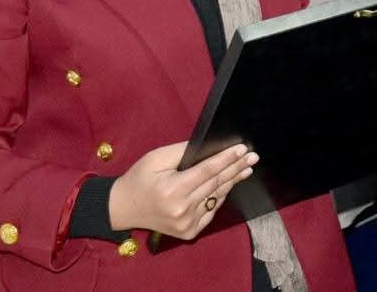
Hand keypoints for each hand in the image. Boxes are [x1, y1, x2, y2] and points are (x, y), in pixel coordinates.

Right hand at [107, 141, 255, 239]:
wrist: (123, 208)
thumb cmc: (139, 179)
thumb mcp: (156, 159)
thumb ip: (183, 151)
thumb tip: (209, 145)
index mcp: (173, 191)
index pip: (208, 171)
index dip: (227, 159)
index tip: (243, 148)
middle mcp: (182, 210)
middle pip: (216, 184)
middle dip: (236, 168)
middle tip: (253, 156)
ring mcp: (186, 224)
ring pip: (216, 197)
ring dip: (232, 182)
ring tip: (246, 168)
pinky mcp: (188, 232)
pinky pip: (211, 210)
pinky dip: (219, 197)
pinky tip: (228, 185)